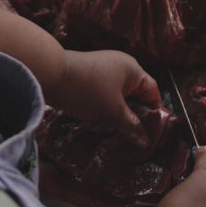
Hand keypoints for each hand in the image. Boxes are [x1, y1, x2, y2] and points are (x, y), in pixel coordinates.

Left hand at [43, 50, 159, 147]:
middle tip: (136, 135)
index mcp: (133, 70)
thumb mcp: (112, 112)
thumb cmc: (88, 91)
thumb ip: (131, 126)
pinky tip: (102, 119)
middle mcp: (121, 65)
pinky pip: (105, 92)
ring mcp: (104, 67)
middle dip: (136, 113)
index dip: (155, 112)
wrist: (51, 74)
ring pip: (120, 94)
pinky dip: (106, 105)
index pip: (153, 92)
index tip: (153, 133)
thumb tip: (146, 142)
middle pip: (137, 93)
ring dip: (120, 111)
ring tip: (119, 131)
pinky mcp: (90, 74)